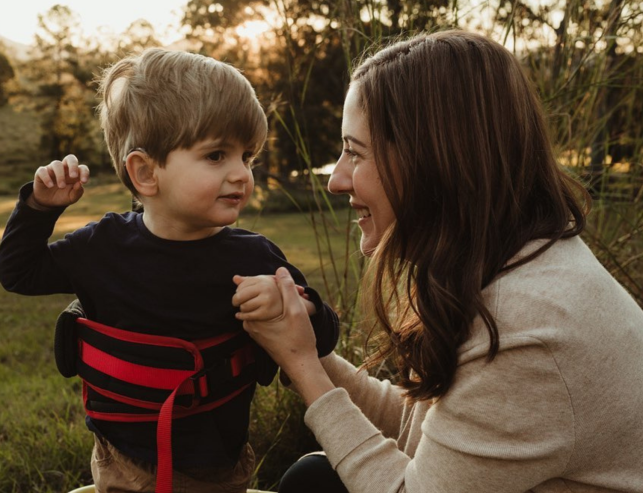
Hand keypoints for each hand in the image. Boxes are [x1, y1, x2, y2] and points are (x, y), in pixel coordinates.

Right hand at [29, 155, 88, 209]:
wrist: (48, 202)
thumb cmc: (63, 196)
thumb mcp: (72, 197)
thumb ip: (77, 192)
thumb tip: (79, 184)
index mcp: (74, 174)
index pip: (82, 168)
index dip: (85, 172)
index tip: (84, 182)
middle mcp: (64, 168)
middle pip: (70, 158)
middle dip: (73, 166)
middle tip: (73, 176)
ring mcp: (52, 169)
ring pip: (56, 164)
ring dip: (60, 175)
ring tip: (61, 186)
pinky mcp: (41, 173)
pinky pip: (43, 170)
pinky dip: (47, 177)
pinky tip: (50, 186)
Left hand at [232, 275, 282, 320]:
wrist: (289, 306)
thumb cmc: (273, 293)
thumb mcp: (264, 283)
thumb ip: (249, 280)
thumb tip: (235, 278)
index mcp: (263, 280)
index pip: (241, 286)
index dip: (238, 291)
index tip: (240, 294)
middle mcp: (266, 288)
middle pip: (240, 296)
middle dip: (236, 300)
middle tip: (236, 303)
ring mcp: (266, 300)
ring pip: (243, 306)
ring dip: (242, 309)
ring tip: (246, 307)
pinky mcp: (266, 312)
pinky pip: (248, 316)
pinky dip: (242, 316)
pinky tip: (241, 315)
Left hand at [238, 268, 334, 405]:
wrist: (301, 364)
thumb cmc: (298, 339)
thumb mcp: (296, 310)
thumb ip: (287, 288)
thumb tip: (280, 269)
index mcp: (254, 317)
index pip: (253, 289)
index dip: (271, 281)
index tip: (284, 281)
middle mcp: (250, 324)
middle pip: (258, 297)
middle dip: (274, 290)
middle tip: (297, 291)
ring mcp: (255, 330)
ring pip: (262, 306)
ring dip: (276, 300)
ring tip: (296, 298)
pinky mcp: (262, 335)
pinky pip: (265, 316)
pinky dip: (275, 310)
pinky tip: (290, 310)